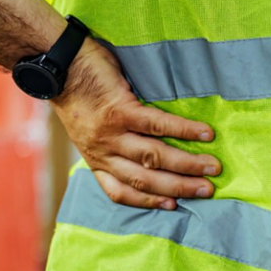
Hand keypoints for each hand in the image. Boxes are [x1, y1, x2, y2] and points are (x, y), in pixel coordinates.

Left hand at [52, 39, 221, 209]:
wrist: (58, 65)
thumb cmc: (77, 93)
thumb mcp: (88, 128)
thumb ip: (113, 144)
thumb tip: (147, 152)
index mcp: (96, 159)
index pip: (121, 191)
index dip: (149, 201)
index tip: (174, 205)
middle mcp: (102, 152)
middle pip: (146, 179)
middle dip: (180, 187)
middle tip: (208, 190)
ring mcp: (111, 133)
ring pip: (154, 156)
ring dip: (187, 165)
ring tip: (212, 167)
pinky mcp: (120, 110)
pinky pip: (157, 125)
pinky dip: (183, 131)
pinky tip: (204, 134)